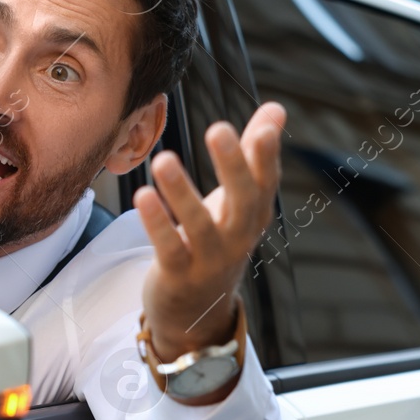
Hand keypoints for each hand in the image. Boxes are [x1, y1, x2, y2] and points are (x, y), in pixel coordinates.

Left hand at [134, 102, 285, 371]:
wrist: (198, 310)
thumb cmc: (218, 239)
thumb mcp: (239, 199)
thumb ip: (254, 153)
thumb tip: (277, 109)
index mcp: (254, 213)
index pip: (265, 181)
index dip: (267, 155)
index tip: (267, 125)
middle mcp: (238, 236)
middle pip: (242, 200)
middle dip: (232, 165)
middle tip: (218, 129)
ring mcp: (209, 258)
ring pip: (199, 225)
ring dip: (181, 192)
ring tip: (162, 160)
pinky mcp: (178, 274)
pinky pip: (168, 247)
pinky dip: (157, 223)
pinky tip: (142, 195)